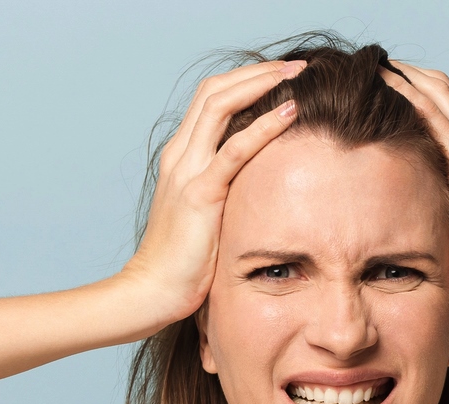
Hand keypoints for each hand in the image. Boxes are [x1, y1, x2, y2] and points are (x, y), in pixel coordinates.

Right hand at [119, 61, 305, 324]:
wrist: (152, 292)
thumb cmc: (183, 263)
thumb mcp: (207, 215)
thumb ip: (226, 192)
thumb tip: (261, 186)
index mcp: (181, 157)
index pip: (211, 99)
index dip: (246, 80)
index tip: (282, 76)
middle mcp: (180, 155)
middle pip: (215, 89)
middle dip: (258, 72)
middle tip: (296, 65)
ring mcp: (187, 171)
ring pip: (220, 105)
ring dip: (261, 84)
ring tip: (296, 74)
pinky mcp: (199, 194)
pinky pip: (233, 150)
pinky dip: (263, 127)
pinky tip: (290, 112)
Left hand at [379, 64, 448, 303]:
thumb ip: (433, 198)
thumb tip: (399, 203)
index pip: (445, 104)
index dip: (415, 85)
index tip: (383, 80)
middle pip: (441, 88)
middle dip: (405, 72)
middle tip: (372, 63)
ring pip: (438, 93)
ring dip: (404, 75)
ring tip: (373, 65)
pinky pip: (435, 117)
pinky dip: (410, 96)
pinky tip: (386, 86)